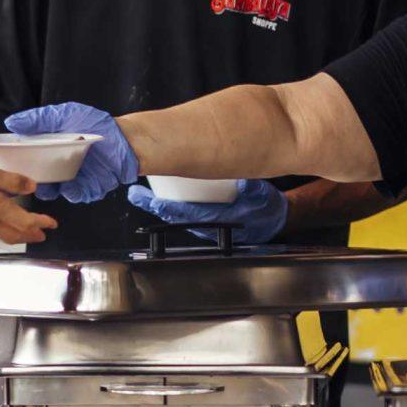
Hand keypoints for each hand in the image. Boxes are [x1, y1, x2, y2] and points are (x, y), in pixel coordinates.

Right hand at [0, 158, 55, 244]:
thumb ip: (11, 181)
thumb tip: (32, 186)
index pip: (26, 220)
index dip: (41, 222)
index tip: (52, 224)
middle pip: (14, 233)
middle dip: (30, 234)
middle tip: (41, 235)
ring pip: (0, 235)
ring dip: (15, 236)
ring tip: (22, 235)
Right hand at [4, 103, 136, 203]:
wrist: (127, 138)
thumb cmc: (97, 124)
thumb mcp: (64, 115)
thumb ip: (38, 119)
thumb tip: (12, 122)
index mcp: (48, 150)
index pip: (25, 160)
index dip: (14, 164)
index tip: (6, 165)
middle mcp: (57, 167)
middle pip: (35, 179)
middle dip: (27, 181)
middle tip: (23, 178)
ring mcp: (71, 179)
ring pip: (53, 191)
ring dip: (48, 189)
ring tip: (44, 184)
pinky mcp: (87, 189)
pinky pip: (75, 195)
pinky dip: (71, 192)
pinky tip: (68, 186)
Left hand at [128, 178, 288, 244]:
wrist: (270, 219)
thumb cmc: (265, 209)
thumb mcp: (263, 198)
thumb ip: (254, 190)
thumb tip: (244, 183)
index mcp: (219, 219)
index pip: (188, 215)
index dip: (170, 209)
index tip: (154, 202)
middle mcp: (207, 223)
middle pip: (175, 215)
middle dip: (154, 206)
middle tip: (135, 194)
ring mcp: (203, 221)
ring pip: (175, 213)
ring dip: (156, 204)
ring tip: (138, 193)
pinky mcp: (203, 215)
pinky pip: (181, 210)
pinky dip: (167, 202)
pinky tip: (157, 193)